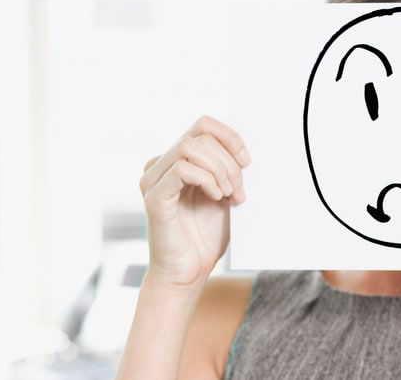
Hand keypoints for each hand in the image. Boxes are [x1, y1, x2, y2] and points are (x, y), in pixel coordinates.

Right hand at [138, 115, 250, 290]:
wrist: (189, 273)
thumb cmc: (205, 238)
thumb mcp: (223, 194)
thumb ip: (226, 169)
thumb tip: (242, 149)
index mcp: (176, 162)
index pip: (202, 126)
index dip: (229, 137)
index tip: (247, 161)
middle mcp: (160, 166)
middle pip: (198, 135)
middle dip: (228, 159)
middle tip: (239, 188)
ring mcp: (153, 181)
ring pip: (189, 146)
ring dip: (218, 169)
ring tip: (227, 194)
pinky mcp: (154, 197)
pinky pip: (182, 168)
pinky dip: (206, 179)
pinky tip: (215, 197)